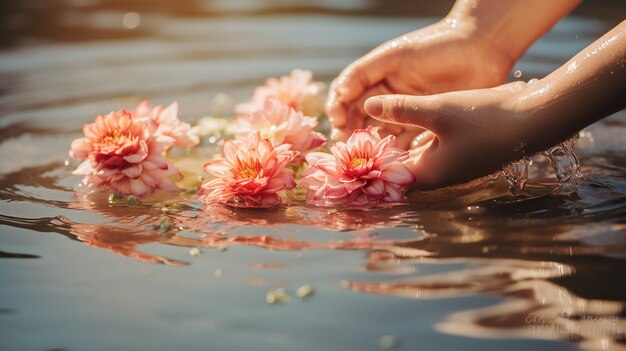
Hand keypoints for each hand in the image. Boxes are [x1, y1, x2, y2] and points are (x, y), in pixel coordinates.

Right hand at [326, 19, 514, 147]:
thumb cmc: (437, 45)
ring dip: (374, 145)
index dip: (339, 110)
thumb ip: (368, 74)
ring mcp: (409, 110)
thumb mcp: (396, 56)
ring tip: (368, 157)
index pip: (349, 97)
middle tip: (347, 146)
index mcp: (379, 77)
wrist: (482, 48)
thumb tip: (346, 99)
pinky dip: (398, 151)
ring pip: (383, 132)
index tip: (336, 122)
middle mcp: (391, 95)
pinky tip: (391, 160)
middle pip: (363, 119)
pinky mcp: (429, 124)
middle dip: (353, 132)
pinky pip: (408, 141)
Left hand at [364, 81, 530, 189]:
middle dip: (379, 158)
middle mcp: (440, 176)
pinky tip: (406, 127)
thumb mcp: (437, 110)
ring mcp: (454, 166)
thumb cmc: (484, 119)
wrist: (535, 119)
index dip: (367, 168)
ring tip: (374, 132)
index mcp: (429, 175)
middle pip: (400, 171)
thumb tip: (369, 105)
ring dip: (398, 148)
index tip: (347, 155)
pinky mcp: (464, 153)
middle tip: (356, 141)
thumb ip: (401, 109)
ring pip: (416, 159)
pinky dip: (417, 141)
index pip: (387, 178)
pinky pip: (432, 151)